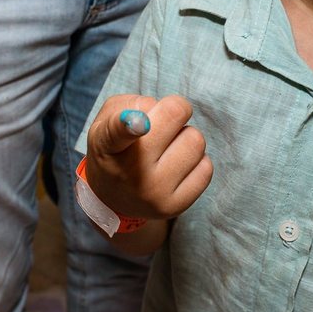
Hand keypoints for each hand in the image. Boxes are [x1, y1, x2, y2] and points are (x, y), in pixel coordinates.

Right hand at [85, 94, 212, 219]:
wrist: (112, 199)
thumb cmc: (116, 149)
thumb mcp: (106, 120)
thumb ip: (131, 104)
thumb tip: (165, 111)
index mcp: (107, 144)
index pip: (117, 131)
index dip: (130, 125)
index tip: (141, 123)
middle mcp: (130, 171)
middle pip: (174, 116)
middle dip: (174, 111)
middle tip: (163, 124)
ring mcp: (154, 192)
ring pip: (196, 141)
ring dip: (186, 137)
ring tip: (168, 149)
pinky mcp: (175, 207)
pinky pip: (206, 167)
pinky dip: (196, 160)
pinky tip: (177, 166)